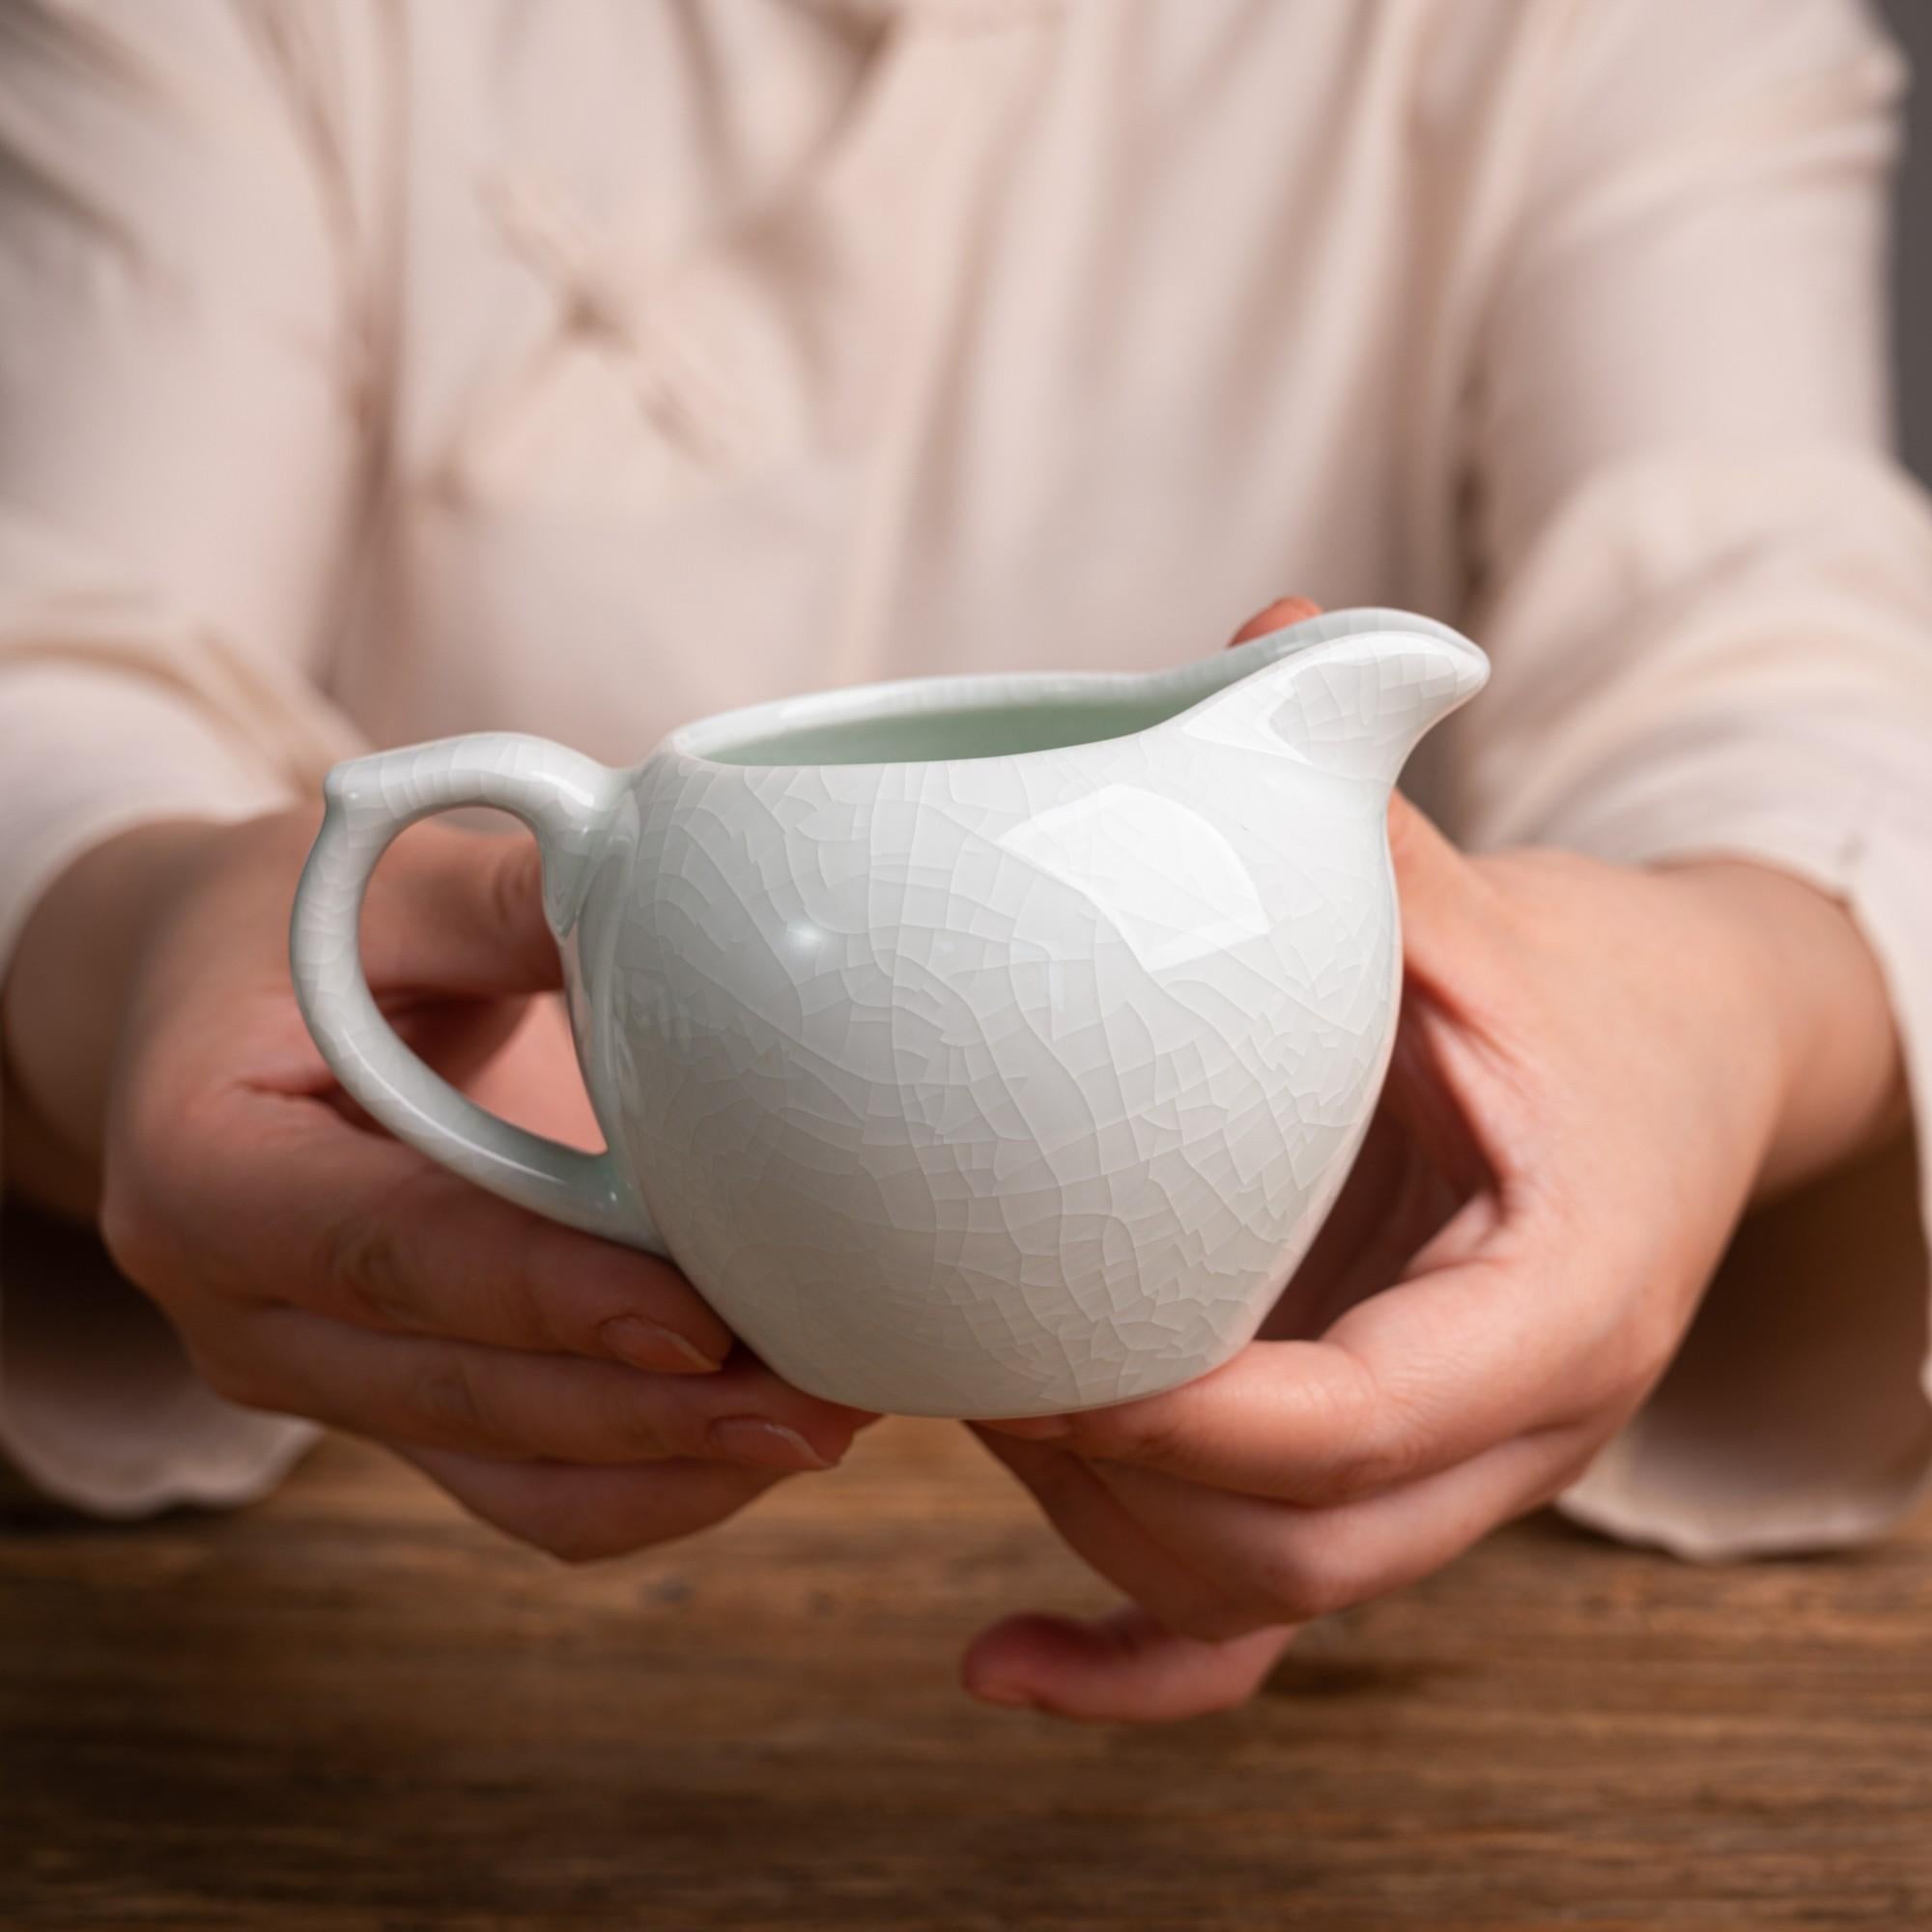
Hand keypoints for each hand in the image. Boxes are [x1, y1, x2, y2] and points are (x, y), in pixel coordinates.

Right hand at [4, 809, 869, 1558]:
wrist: (207, 1009)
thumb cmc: (287, 928)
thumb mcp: (378, 879)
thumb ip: (515, 895)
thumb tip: (684, 898)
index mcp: (207, 1167)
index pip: (389, 1254)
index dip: (544, 1297)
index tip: (699, 1323)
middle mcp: (245, 1307)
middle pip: (459, 1394)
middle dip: (645, 1416)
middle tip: (814, 1401)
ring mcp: (322, 1375)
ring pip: (506, 1477)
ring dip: (669, 1468)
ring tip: (823, 1423)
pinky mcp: (398, 1404)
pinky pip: (528, 1490)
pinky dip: (649, 1483)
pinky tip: (758, 1436)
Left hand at [963, 596, 1903, 1723]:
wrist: (1667, 1074)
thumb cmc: (1566, 992)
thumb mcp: (1482, 907)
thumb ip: (1372, 813)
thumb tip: (1264, 645)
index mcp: (1558, 1294)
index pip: (1366, 1416)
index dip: (1188, 1414)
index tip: (1034, 1348)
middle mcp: (1517, 1427)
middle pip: (1301, 1554)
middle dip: (1112, 1482)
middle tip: (959, 1354)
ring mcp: (1452, 1484)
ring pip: (1260, 1599)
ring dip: (1092, 1536)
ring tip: (961, 1401)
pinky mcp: (1386, 1493)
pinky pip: (1262, 1636)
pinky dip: (1132, 1676)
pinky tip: (994, 1661)